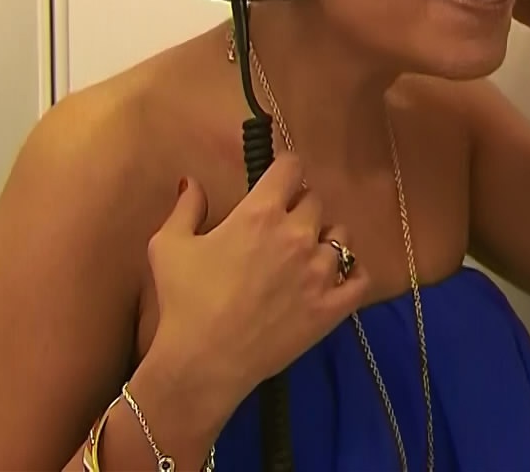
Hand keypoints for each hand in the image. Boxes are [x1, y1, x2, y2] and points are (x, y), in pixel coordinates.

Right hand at [143, 155, 375, 405]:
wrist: (204, 361)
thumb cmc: (185, 301)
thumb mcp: (168, 246)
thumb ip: (187, 208)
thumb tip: (194, 182)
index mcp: (261, 213)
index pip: (291, 168)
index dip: (284, 170)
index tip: (277, 182)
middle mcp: (298, 235)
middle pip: (315, 201)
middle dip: (299, 207)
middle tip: (282, 227)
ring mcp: (321, 272)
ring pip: (341, 236)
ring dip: (324, 239)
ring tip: (305, 255)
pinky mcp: (333, 307)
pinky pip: (361, 278)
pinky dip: (353, 273)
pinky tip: (337, 278)